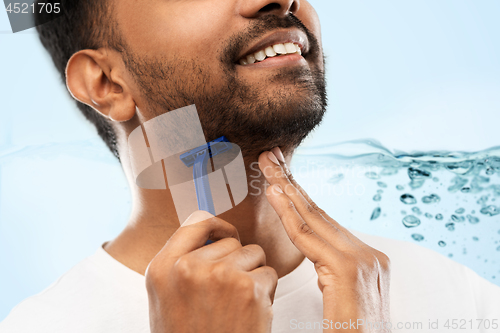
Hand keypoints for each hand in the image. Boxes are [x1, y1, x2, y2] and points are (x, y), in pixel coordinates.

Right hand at [145, 211, 277, 332]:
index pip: (196, 221)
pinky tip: (250, 314)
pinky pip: (269, 273)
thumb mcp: (167, 297)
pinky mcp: (248, 289)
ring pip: (254, 253)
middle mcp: (188, 266)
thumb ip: (182, 263)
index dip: (217, 226)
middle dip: (237, 260)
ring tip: (237, 304)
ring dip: (253, 274)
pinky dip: (266, 292)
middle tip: (228, 293)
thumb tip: (214, 234)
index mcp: (163, 267)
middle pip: (230, 240)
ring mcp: (219, 275)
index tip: (227, 236)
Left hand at [259, 148, 390, 331]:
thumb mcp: (342, 296)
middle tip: (271, 156)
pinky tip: (273, 193)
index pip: (325, 221)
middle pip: (319, 211)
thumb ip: (332, 271)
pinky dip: (287, 214)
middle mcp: (367, 253)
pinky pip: (308, 238)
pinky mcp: (347, 269)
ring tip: (267, 166)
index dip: (300, 197)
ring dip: (285, 188)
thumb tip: (316, 257)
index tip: (280, 177)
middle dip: (291, 182)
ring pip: (313, 218)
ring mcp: (361, 258)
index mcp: (366, 258)